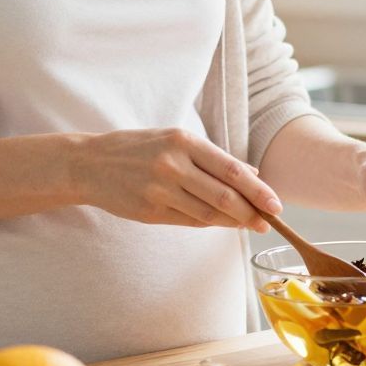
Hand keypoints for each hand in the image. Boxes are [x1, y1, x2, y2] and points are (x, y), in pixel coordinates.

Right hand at [74, 128, 281, 231]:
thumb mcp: (174, 141)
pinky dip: (209, 224)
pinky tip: (222, 224)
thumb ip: (212, 158)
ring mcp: (159, 190)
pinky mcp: (149, 211)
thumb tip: (252, 173)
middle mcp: (173, 164)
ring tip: (250, 225)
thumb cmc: (137, 149)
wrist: (89, 164)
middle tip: (268, 221)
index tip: (275, 203)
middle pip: (224, 195)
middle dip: (252, 211)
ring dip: (233, 222)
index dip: (257, 190)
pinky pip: (189, 221)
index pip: (230, 170)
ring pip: (208, 213)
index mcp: (183, 141)